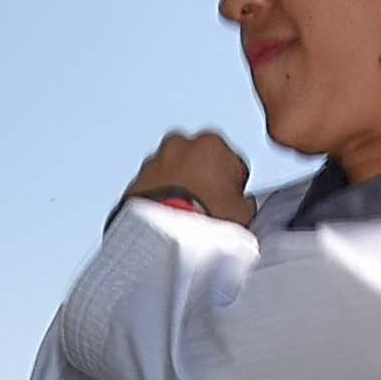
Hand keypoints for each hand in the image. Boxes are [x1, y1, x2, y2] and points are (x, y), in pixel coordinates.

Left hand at [122, 130, 253, 225]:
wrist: (164, 237)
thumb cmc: (204, 218)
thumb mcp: (245, 212)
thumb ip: (245, 200)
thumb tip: (242, 204)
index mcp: (212, 142)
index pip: (232, 161)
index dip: (233, 184)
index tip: (231, 199)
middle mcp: (179, 143)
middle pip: (200, 162)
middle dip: (203, 180)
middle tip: (208, 207)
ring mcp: (154, 160)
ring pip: (174, 172)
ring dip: (180, 187)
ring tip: (187, 216)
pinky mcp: (135, 179)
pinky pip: (154, 186)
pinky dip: (160, 197)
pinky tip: (168, 218)